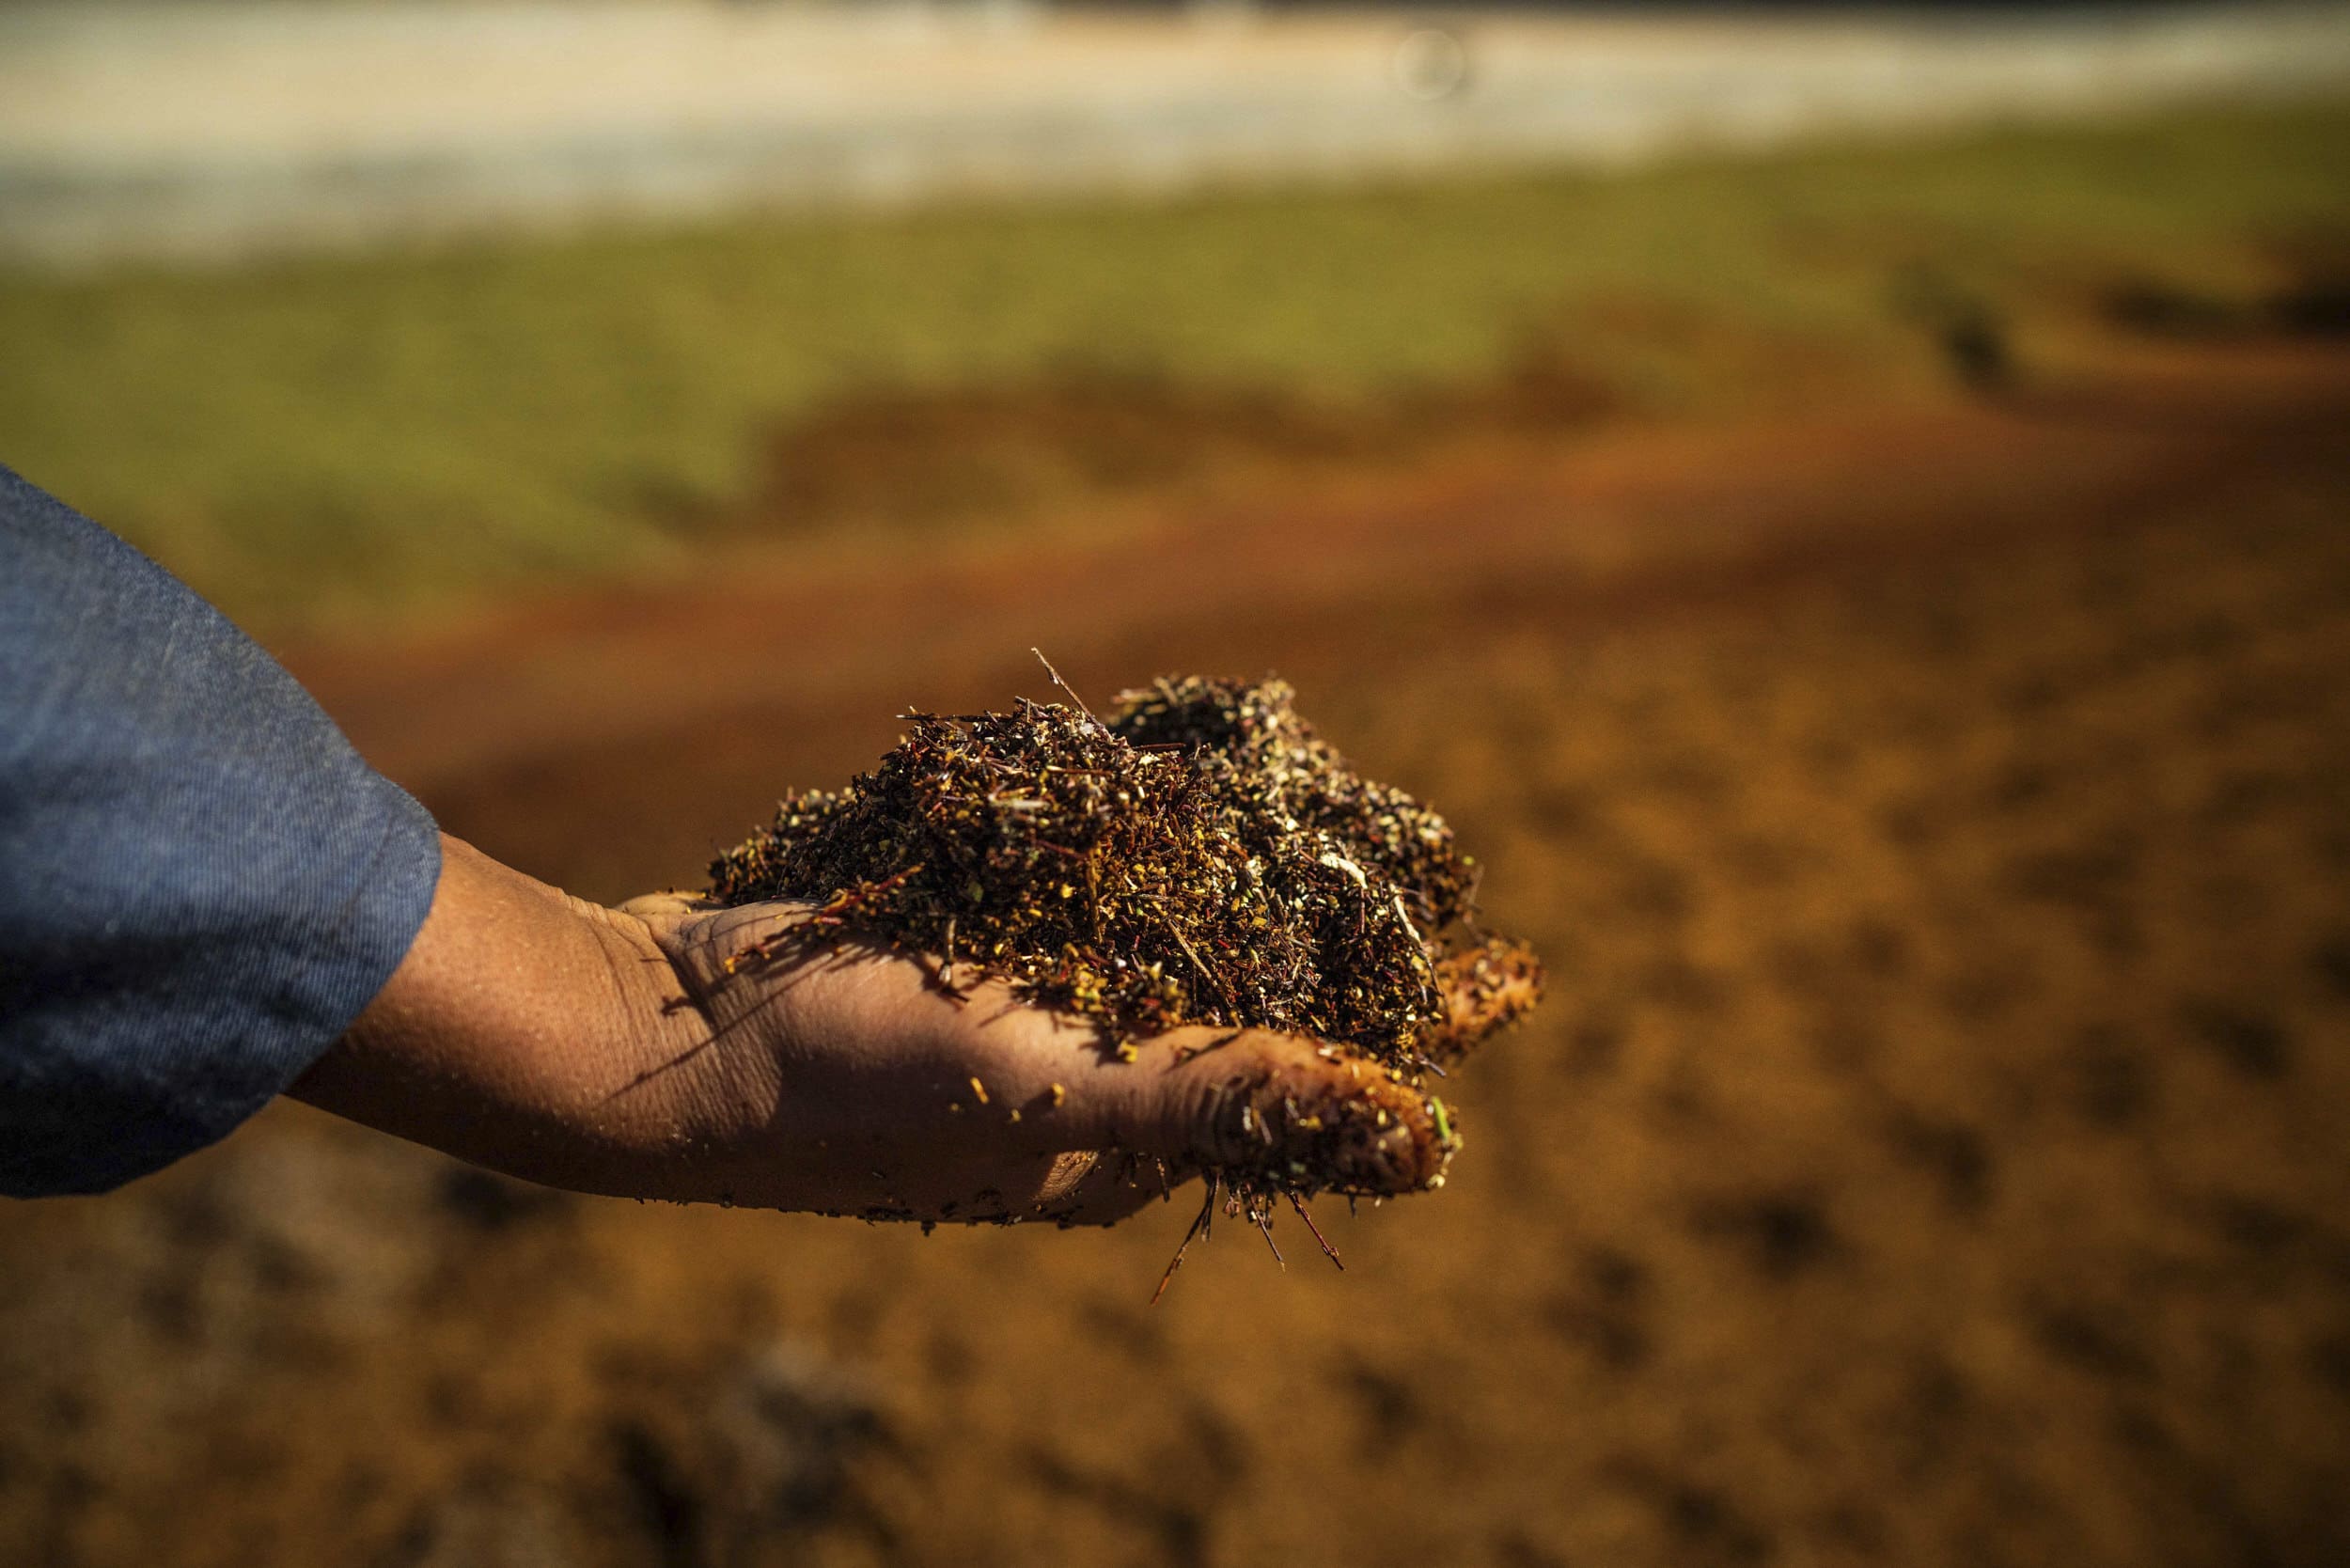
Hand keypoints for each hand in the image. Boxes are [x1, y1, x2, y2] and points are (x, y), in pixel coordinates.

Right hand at [292, 836, 1443, 1226]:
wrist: (645, 1035)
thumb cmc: (844, 1083)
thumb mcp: (1051, 1090)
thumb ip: (1228, 1093)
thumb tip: (1421, 1133)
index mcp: (1123, 1143)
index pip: (1310, 1080)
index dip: (1415, 1030)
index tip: (1517, 969)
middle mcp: (1078, 1087)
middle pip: (1247, 1002)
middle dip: (1334, 936)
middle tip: (1415, 848)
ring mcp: (1009, 1018)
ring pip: (1154, 937)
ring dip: (1232, 874)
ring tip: (1313, 801)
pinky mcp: (947, 954)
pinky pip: (1062, 892)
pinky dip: (1117, 836)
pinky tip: (1156, 778)